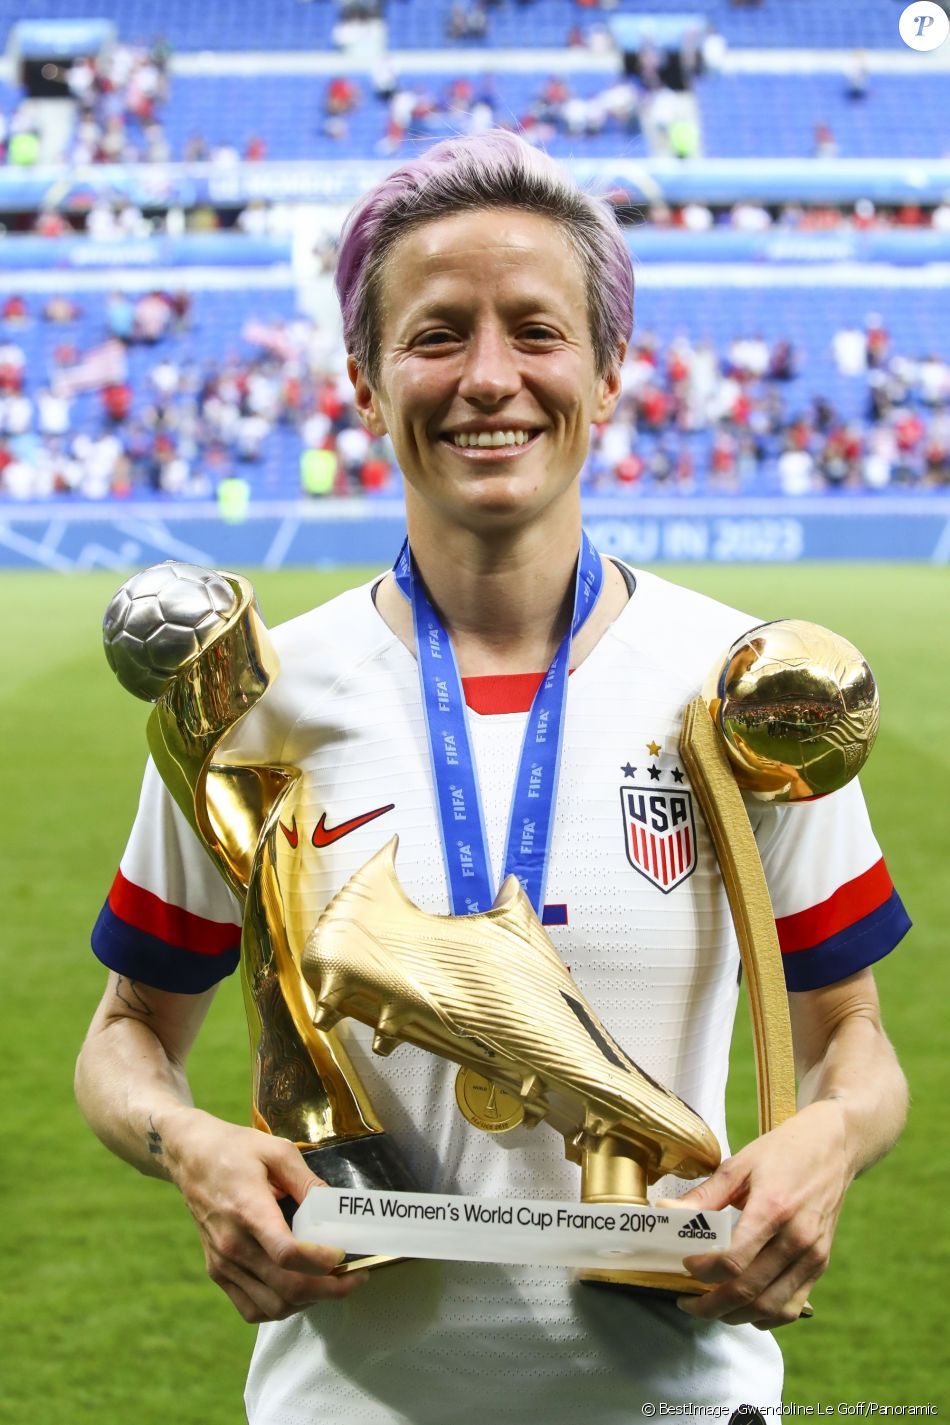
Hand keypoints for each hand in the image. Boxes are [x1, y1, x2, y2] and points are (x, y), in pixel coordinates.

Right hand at [161, 1107, 366, 1322]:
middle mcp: (233, 1244)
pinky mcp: (217, 1271)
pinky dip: (280, 1308)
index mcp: (249, 1210)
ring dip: (308, 1302)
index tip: (343, 1255)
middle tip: (355, 1278)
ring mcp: (223, 1263)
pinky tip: (299, 1290)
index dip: (321, 1262)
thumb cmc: (236, 1150)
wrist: (191, 1158)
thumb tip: (336, 1206)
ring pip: (272, 1306)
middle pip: (286, 1288)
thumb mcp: (277, 1150)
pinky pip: (251, 1308)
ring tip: (330, 1284)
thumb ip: (308, 1181)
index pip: (287, 1254)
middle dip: (329, 1290)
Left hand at [668, 1101, 852, 1329]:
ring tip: (711, 1307)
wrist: (833, 1146)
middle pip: (749, 1290)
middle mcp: (796, 1238)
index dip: (703, 1271)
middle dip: (711, 1305)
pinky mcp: (820, 1264)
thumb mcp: (739, 1165)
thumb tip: (665, 1213)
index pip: (733, 1259)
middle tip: (687, 1302)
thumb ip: (703, 1196)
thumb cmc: (782, 1152)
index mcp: (773, 1208)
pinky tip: (743, 1306)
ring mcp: (812, 1255)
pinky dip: (764, 1316)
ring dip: (735, 1316)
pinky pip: (791, 1307)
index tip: (684, 1266)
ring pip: (770, 1308)